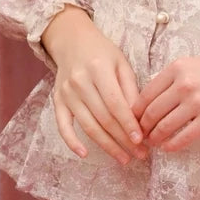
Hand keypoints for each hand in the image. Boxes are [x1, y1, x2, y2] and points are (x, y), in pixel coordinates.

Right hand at [42, 5, 149, 165]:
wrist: (72, 41)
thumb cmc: (102, 53)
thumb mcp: (121, 63)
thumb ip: (130, 89)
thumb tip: (140, 119)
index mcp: (99, 69)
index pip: (115, 103)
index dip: (128, 124)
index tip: (141, 140)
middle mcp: (80, 82)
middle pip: (103, 118)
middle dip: (123, 139)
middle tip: (139, 154)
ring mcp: (66, 93)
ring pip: (88, 125)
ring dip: (106, 146)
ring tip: (123, 158)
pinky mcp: (58, 101)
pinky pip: (63, 125)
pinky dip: (72, 141)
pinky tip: (84, 154)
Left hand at [130, 45, 199, 153]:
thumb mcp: (196, 65)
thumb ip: (175, 79)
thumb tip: (153, 101)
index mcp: (177, 67)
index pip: (145, 94)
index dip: (136, 112)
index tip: (134, 122)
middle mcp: (184, 83)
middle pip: (151, 112)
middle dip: (142, 128)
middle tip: (141, 136)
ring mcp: (198, 102)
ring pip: (164, 127)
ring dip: (155, 138)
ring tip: (153, 143)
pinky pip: (183, 137)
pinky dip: (172, 145)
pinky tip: (169, 147)